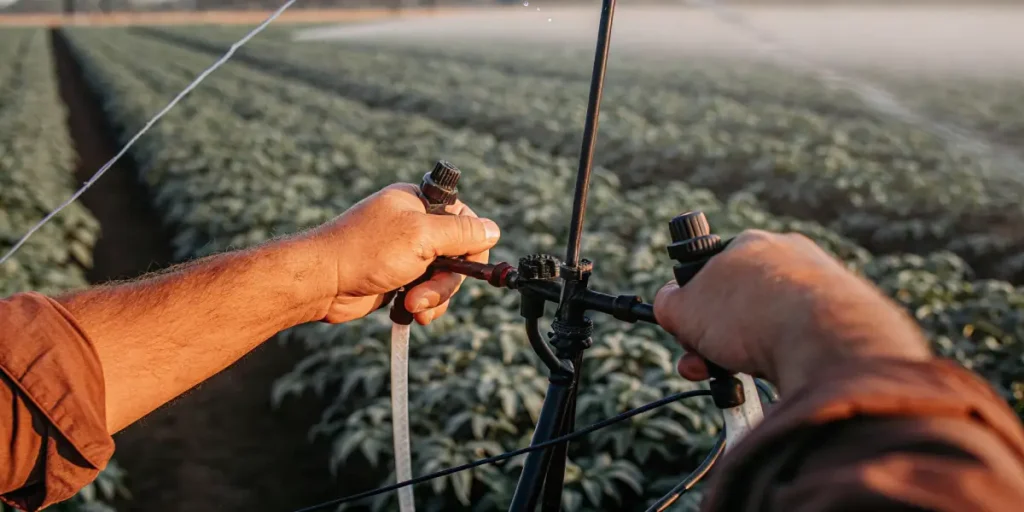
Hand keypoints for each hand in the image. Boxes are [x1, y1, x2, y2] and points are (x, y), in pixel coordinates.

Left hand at [305, 183, 499, 324]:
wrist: (322, 282)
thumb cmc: (365, 251)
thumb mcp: (421, 236)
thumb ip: (460, 233)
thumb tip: (493, 230)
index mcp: (419, 203)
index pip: (464, 222)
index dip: (471, 247)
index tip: (467, 265)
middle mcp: (414, 226)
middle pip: (456, 257)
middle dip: (445, 282)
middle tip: (425, 292)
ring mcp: (405, 254)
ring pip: (442, 280)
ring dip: (433, 297)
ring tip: (412, 305)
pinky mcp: (397, 279)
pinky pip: (425, 294)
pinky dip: (422, 305)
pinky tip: (408, 311)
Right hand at [653, 230, 931, 394]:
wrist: (827, 340)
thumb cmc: (751, 316)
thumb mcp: (685, 309)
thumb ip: (669, 305)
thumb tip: (667, 305)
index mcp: (748, 243)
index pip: (710, 274)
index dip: (693, 309)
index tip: (688, 334)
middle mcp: (789, 256)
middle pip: (742, 302)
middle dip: (718, 337)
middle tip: (707, 364)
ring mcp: (825, 284)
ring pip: (774, 322)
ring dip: (751, 350)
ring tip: (743, 373)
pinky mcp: (853, 317)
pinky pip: (808, 339)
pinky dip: (791, 357)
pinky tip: (783, 372)